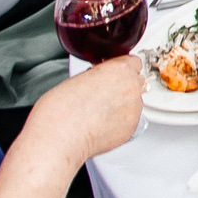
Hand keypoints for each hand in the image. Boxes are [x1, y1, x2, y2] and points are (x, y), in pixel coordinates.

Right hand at [18, 53, 142, 165]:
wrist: (61, 134)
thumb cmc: (63, 107)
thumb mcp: (80, 76)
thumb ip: (100, 73)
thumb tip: (102, 78)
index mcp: (120, 69)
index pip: (133, 62)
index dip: (121, 69)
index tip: (114, 75)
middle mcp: (131, 87)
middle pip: (136, 81)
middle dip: (123, 86)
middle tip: (104, 95)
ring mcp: (134, 108)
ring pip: (134, 102)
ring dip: (123, 104)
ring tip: (100, 113)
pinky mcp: (133, 127)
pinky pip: (131, 120)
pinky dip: (121, 121)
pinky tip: (103, 124)